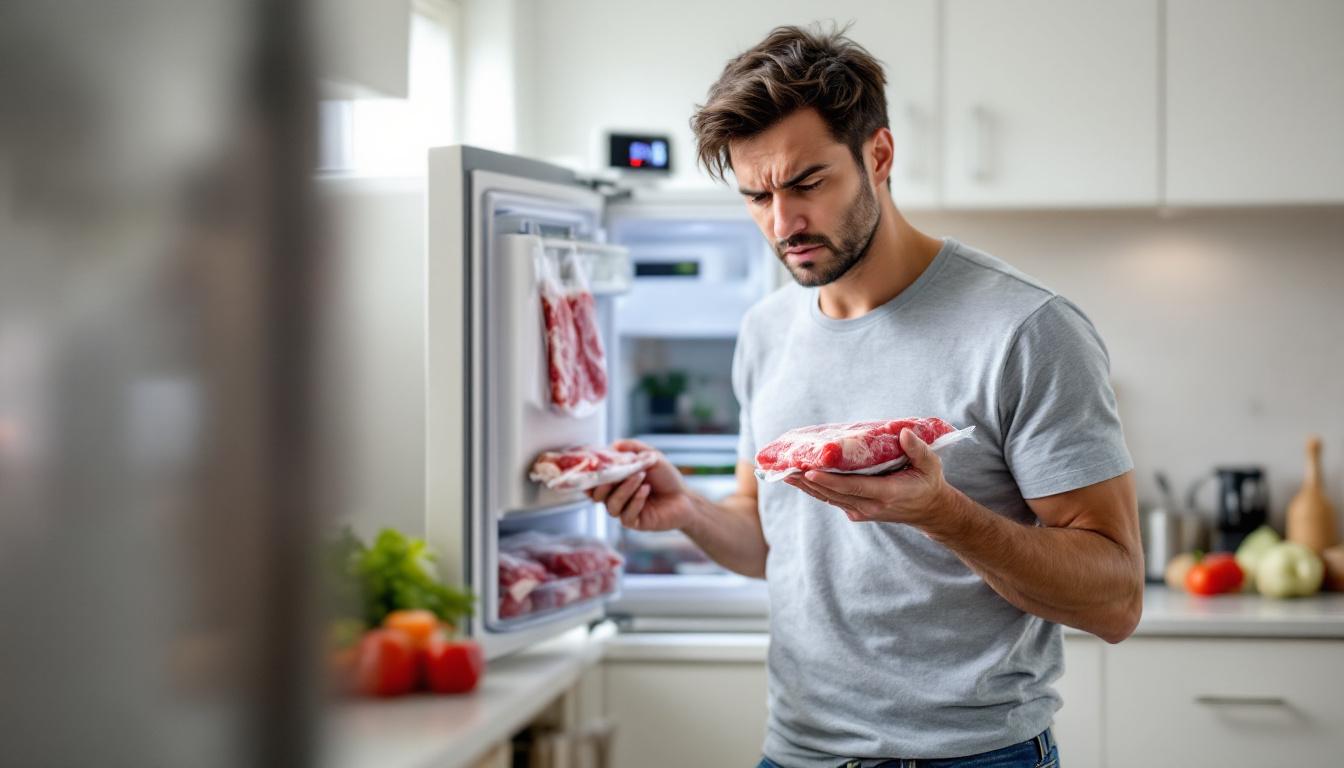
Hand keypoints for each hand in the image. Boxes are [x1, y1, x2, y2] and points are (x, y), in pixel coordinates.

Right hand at [586, 439, 691, 531]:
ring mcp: (624, 511)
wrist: (684, 496)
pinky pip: (626, 516)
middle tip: (618, 472)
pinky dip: (636, 500)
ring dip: (625, 489)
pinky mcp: (635, 522)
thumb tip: (614, 444)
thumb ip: (633, 448)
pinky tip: (646, 490)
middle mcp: (616, 497)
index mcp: (615, 482)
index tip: (595, 466)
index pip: (594, 481)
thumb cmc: (666, 477)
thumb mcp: (650, 456)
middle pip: (597, 495)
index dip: (590, 476)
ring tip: (640, 476)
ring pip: (612, 505)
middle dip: (605, 483)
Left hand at [783, 428, 958, 531]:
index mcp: (887, 494)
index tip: (808, 473)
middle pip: (833, 494)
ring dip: (805, 487)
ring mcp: (862, 511)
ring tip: (784, 473)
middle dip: (807, 482)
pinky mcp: (856, 511)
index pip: (852, 488)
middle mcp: (870, 506)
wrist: (929, 511)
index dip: (829, 481)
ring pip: (828, 499)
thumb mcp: (931, 465)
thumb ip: (918, 450)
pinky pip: (832, 500)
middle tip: (785, 468)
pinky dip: (815, 490)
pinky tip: (799, 479)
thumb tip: (903, 432)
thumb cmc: (928, 483)